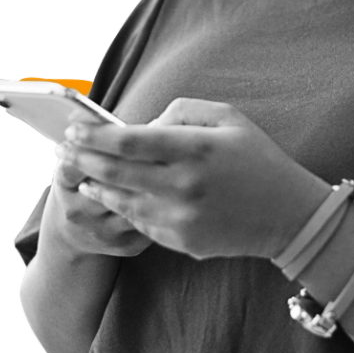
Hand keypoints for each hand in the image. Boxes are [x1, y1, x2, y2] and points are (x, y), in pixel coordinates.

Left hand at [62, 98, 329, 260]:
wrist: (288, 215)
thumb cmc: (258, 158)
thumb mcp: (229, 118)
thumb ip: (183, 111)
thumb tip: (144, 124)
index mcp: (196, 149)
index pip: (129, 141)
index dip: (95, 134)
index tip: (76, 127)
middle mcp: (183, 185)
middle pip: (115, 171)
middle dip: (83, 158)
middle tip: (65, 149)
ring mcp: (180, 218)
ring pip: (120, 200)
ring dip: (95, 184)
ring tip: (80, 172)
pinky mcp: (180, 241)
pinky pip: (139, 221)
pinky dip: (121, 205)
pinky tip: (111, 193)